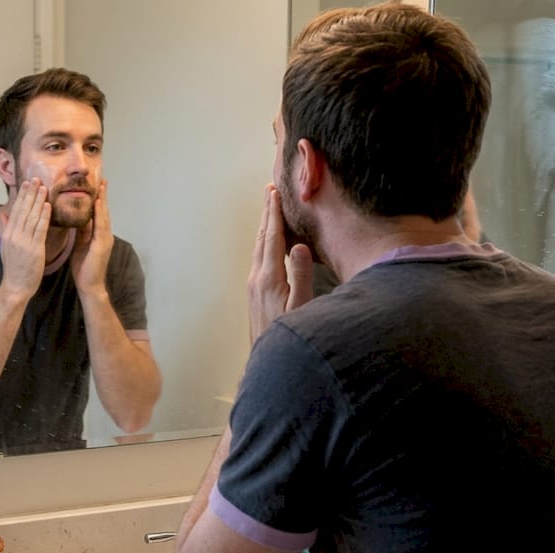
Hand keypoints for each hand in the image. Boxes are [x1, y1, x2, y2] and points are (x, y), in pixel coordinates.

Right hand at [0, 179, 51, 298]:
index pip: (16, 210)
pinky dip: (44, 216)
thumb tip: (4, 214)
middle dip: (30, 193)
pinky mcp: (34, 249)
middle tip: (36, 178)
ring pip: (31, 216)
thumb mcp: (6, 246)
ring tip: (44, 187)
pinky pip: (39, 229)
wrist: (16, 286)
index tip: (27, 183)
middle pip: (23, 209)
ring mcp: (24, 242)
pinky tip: (48, 205)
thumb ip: (7, 228)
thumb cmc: (15, 268)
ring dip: (38, 200)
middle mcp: (14, 235)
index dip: (22, 195)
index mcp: (8, 233)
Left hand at [71, 179, 113, 294]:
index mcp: (98, 235)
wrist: (89, 285)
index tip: (97, 186)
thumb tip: (77, 218)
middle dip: (103, 195)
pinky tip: (97, 203)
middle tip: (102, 179)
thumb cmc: (84, 268)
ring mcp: (105, 239)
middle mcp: (105, 235)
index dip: (98, 200)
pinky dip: (100, 213)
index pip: (98, 214)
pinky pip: (101, 225)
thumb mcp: (80, 245)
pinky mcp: (102, 245)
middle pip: (103, 211)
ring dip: (103, 201)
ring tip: (101, 186)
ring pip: (104, 216)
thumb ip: (81, 232)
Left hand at [247, 184, 312, 342]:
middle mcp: (257, 277)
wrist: (267, 359)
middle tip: (269, 191)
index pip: (272, 238)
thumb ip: (301, 276)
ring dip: (264, 227)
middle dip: (266, 214)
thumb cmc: (288, 333)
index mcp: (269, 277)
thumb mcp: (301, 306)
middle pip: (261, 238)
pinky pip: (259, 257)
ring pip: (259, 248)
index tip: (274, 193)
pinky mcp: (255, 292)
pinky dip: (264, 242)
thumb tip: (300, 246)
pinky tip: (270, 242)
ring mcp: (254, 285)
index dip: (274, 214)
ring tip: (269, 209)